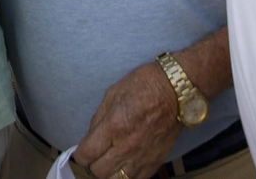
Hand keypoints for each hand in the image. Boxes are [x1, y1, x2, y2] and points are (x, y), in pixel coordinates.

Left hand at [74, 61, 181, 178]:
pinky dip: (127, 175)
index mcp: (114, 125)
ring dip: (109, 172)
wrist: (176, 91)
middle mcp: (127, 145)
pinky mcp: (155, 161)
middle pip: (99, 172)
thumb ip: (99, 119)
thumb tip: (90, 138)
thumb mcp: (113, 94)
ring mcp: (142, 156)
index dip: (79, 155)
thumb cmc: (144, 86)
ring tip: (109, 162)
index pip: (87, 154)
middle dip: (93, 164)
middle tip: (95, 155)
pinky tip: (125, 166)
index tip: (81, 152)